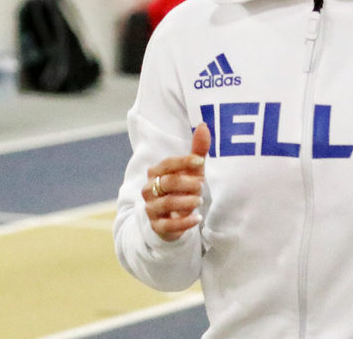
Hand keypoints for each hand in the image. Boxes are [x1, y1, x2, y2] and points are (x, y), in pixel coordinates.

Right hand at [144, 122, 211, 240]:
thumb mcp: (192, 171)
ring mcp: (151, 208)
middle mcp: (149, 190)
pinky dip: (184, 222)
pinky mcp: (156, 226)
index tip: (200, 161)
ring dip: (187, 201)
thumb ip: (197, 151)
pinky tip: (197, 218)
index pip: (166, 164)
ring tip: (199, 200)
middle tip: (201, 185)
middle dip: (187, 183)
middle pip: (167, 183)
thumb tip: (203, 125)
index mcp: (155, 173)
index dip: (183, 162)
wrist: (171, 219)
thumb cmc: (182, 189)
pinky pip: (168, 225)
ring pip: (167, 203)